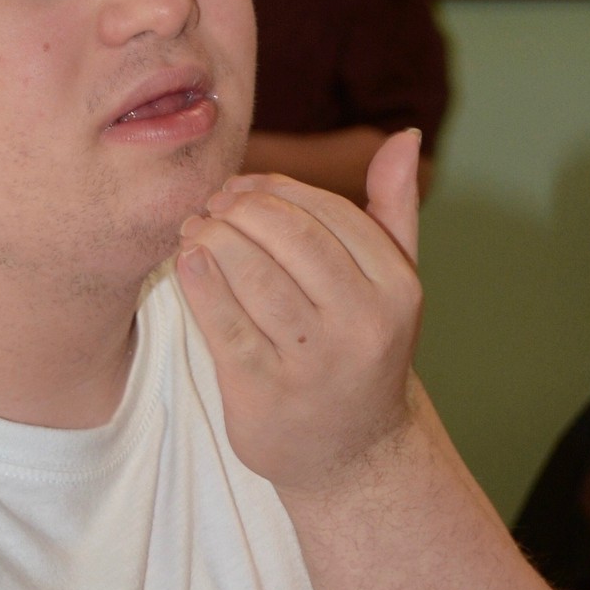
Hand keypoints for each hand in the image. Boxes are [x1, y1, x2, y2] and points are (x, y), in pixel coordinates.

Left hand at [176, 128, 422, 495]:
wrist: (350, 453)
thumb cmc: (361, 349)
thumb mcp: (392, 285)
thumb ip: (393, 211)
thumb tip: (403, 136)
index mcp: (397, 289)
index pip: (328, 213)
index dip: (276, 189)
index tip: (242, 186)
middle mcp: (362, 325)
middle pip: (289, 237)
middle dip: (241, 210)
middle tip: (212, 204)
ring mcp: (313, 363)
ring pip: (251, 275)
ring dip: (212, 239)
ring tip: (194, 230)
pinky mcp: (263, 392)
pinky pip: (221, 323)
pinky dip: (198, 283)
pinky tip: (186, 261)